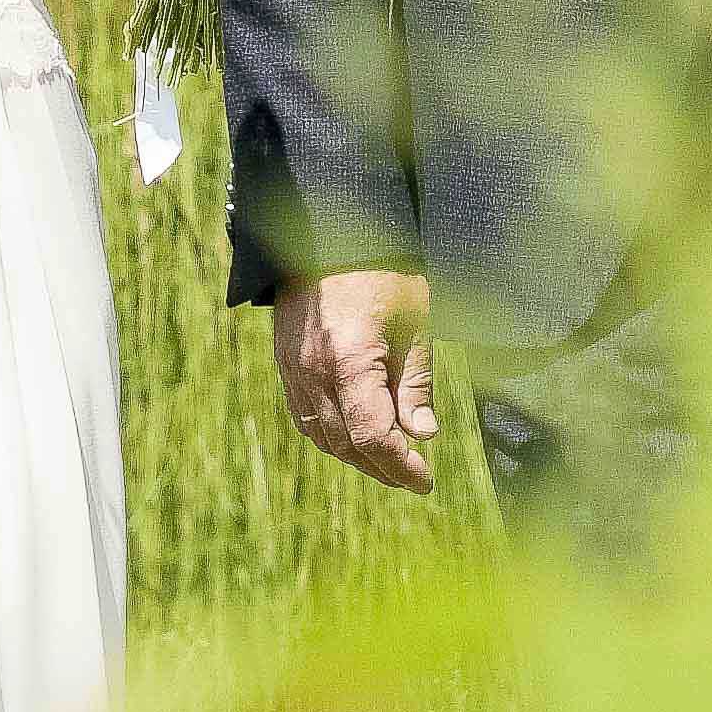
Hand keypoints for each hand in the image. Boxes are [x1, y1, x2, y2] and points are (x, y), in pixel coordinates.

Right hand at [272, 268, 439, 490]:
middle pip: (347, 445)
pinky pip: (305, 417)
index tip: (426, 479)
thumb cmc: (382, 273)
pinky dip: (332, 436)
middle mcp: (313, 372)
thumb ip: (415, 384)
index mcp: (348, 361)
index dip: (401, 467)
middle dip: (383, 468)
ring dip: (357, 456)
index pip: (374, 438)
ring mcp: (292, 370)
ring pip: (323, 437)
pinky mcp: (285, 365)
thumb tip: (423, 436)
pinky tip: (357, 437)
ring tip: (391, 461)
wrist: (328, 232)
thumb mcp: (414, 324)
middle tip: (415, 477)